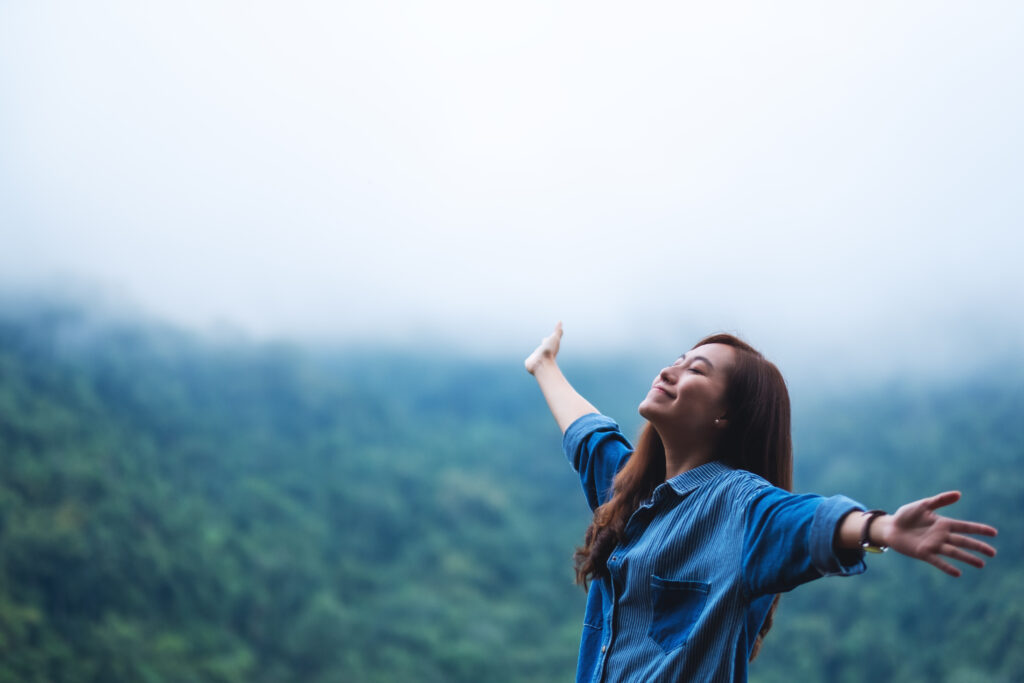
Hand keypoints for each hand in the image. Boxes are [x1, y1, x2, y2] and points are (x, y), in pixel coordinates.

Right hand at [524, 322, 562, 374]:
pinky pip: (529, 361)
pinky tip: (530, 362)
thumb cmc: (549, 351)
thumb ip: (557, 331)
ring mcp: (537, 358)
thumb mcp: (554, 338)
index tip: (548, 337)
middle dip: (544, 344)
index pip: (548, 341)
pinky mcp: (530, 362)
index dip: (548, 338)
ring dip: (537, 353)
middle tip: (544, 340)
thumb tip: (560, 321)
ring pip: (537, 354)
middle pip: (543, 346)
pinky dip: (530, 361)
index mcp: (548, 346)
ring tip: (536, 352)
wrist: (542, 364)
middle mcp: (543, 352)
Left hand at [881, 491, 996, 576]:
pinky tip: (957, 573)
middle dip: (978, 546)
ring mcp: (934, 545)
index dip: (979, 529)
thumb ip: (940, 500)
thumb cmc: (907, 515)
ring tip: (981, 564)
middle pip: (963, 541)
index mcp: (944, 524)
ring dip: (967, 558)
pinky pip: (937, 561)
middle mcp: (942, 536)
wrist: (890, 527)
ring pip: (954, 552)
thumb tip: (959, 494)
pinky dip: (947, 567)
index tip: (994, 532)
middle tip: (993, 553)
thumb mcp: (923, 505)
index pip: (965, 527)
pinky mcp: (923, 553)